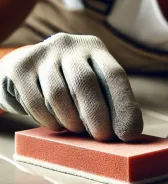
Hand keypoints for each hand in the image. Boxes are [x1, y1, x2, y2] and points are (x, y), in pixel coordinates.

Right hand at [0, 33, 142, 141]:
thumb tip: (130, 132)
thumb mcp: (93, 83)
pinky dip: (48, 120)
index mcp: (95, 48)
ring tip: (77, 129)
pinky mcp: (20, 68)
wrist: (28, 71)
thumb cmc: (69, 83)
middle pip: (86, 82)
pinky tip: (56, 125)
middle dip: (96, 115)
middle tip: (103, 137)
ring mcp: (43, 54)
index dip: (123, 105)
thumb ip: (109, 101)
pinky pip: (35, 101)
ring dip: (71, 120)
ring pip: (58, 94)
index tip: (129, 133)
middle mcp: (70, 45)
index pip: (114, 74)